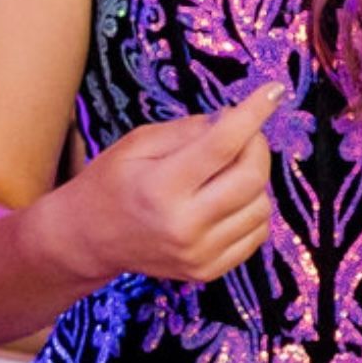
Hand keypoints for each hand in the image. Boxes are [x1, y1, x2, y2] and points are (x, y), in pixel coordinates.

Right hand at [59, 82, 282, 287]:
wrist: (87, 239)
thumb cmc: (110, 183)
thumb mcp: (139, 143)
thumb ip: (189, 130)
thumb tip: (235, 119)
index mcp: (161, 188)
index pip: (223, 144)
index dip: (254, 112)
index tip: (274, 91)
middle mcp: (183, 226)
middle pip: (252, 177)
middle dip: (257, 145)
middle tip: (244, 134)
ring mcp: (198, 254)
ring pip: (261, 206)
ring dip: (254, 179)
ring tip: (225, 171)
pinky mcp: (208, 270)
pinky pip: (256, 234)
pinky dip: (252, 209)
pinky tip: (227, 198)